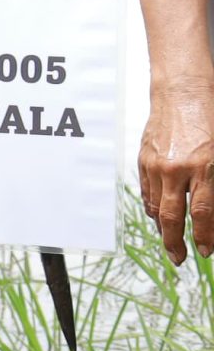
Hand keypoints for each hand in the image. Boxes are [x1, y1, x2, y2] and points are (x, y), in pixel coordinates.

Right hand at [140, 75, 213, 264]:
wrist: (183, 91)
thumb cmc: (209, 118)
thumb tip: (209, 209)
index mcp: (202, 167)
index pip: (202, 213)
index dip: (205, 236)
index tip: (207, 251)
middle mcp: (176, 169)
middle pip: (173, 216)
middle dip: (176, 242)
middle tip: (180, 259)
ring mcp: (156, 164)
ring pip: (156, 206)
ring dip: (163, 227)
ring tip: (170, 240)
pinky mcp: (143, 159)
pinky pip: (146, 191)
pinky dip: (152, 207)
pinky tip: (159, 216)